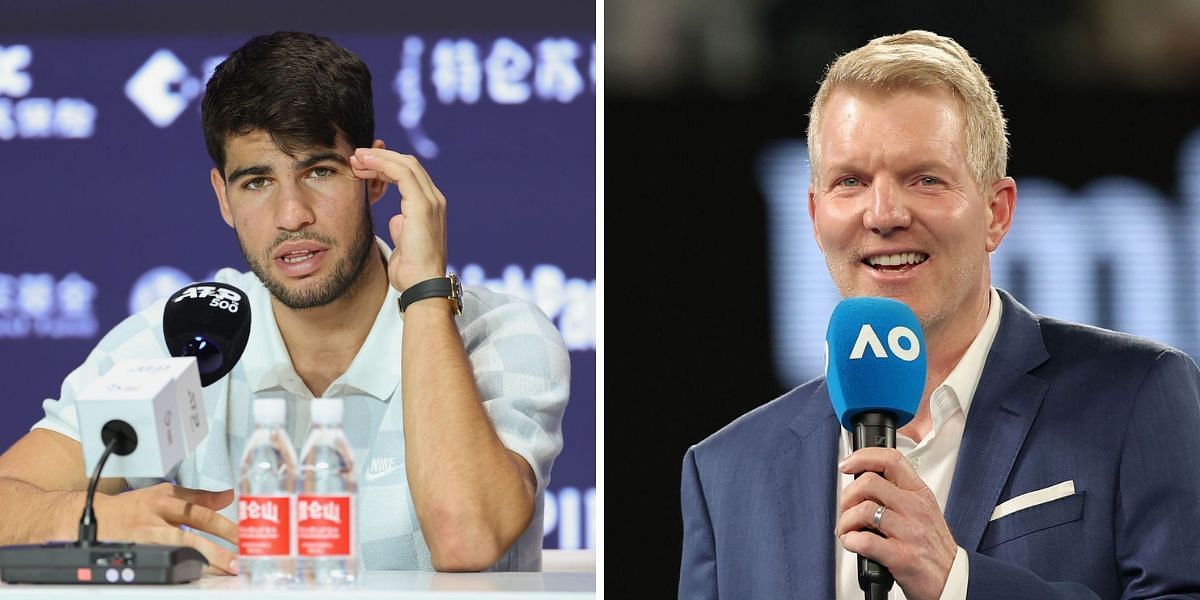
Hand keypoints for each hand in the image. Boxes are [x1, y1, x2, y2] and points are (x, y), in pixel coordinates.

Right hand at [93, 483, 238, 575]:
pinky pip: (162, 560)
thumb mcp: (165, 494)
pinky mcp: (137, 552)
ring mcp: (146, 537)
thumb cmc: (133, 507)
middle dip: (219, 546)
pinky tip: (194, 575)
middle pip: (192, 532)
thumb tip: (229, 496)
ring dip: (205, 560)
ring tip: (226, 570)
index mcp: (166, 500)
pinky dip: (180, 568)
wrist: (95, 518)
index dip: (225, 524)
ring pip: (178, 548)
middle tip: (240, 558)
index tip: (246, 533)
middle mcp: (157, 517)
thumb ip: (198, 497)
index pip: (201, 511)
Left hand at [349, 148, 447, 290]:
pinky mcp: (423, 205)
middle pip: (408, 164)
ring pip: (405, 164)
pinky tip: (365, 164)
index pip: (409, 174)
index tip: (363, 165)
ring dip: (378, 158)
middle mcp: (434, 200)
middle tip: (356, 156)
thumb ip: (402, 227)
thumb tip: (396, 220)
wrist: (421, 285)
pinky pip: (402, 174)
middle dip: (380, 157)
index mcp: (430, 206)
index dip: (386, 165)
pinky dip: (382, 164)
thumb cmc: (412, 270)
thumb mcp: (404, 242)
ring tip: (356, 157)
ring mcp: (431, 201)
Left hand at [836, 448, 956, 599]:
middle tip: (845, 509)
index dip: (863, 456)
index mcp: (920, 494)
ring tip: (847, 531)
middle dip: (847, 496)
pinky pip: (864, 541)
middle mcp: (915, 509)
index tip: (847, 464)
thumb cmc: (934, 549)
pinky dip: (851, 541)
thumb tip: (863, 483)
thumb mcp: (923, 512)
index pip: (891, 459)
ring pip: (863, 510)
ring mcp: (910, 532)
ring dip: (846, 522)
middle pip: (869, 483)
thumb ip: (898, 494)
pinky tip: (853, 544)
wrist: (953, 580)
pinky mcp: (902, 556)